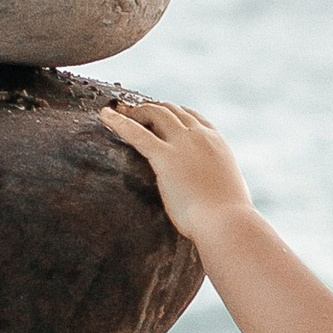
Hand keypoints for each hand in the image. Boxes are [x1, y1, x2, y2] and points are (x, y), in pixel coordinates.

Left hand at [100, 99, 252, 244]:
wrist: (226, 223)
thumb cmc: (228, 218)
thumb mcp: (228, 191)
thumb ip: (215, 182)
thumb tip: (212, 192)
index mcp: (217, 143)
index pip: (192, 117)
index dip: (173, 113)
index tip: (160, 116)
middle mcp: (200, 136)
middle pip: (171, 110)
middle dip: (151, 109)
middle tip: (134, 113)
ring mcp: (183, 144)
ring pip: (155, 113)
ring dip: (137, 111)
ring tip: (119, 113)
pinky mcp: (165, 157)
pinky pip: (136, 133)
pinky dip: (118, 121)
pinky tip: (104, 116)